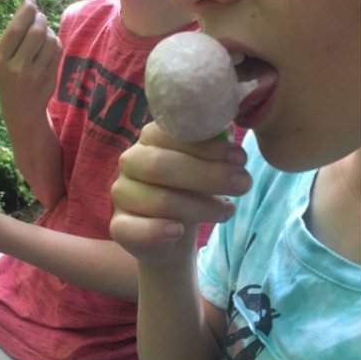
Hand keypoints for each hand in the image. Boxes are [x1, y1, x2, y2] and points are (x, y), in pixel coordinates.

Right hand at [0, 0, 60, 126]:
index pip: (16, 28)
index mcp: (0, 59)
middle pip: (36, 31)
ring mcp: (34, 74)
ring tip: (42, 36)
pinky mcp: (48, 77)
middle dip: (40, 19)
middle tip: (39, 18)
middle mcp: (16, 67)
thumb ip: (13, 35)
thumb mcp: (2, 60)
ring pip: (49, 39)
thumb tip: (29, 4)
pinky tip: (48, 47)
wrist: (20, 111)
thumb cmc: (10, 78)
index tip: (31, 3)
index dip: (26, 11)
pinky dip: (55, 43)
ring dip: (48, 31)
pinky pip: (57, 49)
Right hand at [110, 124, 251, 267]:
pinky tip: (179, 232)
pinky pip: (131, 229)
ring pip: (157, 199)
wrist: (175, 233)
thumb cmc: (194, 189)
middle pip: (161, 166)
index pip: (172, 133)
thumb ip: (215, 144)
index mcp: (151, 138)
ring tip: (227, 211)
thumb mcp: (208, 162)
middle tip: (242, 184)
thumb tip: (230, 126)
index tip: (239, 158)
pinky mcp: (117, 225)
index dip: (207, 146)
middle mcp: (130, 161)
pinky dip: (156, 231)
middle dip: (207, 175)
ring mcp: (121, 194)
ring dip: (199, 207)